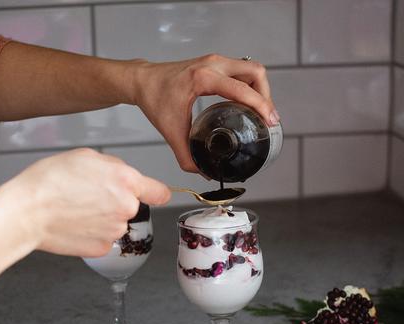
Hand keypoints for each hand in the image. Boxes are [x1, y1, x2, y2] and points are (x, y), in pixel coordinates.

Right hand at [7, 148, 170, 256]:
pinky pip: (103, 238)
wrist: (26, 212)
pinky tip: (75, 224)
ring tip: (76, 209)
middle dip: (116, 201)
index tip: (154, 195)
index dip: (155, 193)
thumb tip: (123, 176)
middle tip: (89, 195)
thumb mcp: (85, 156)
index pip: (159, 192)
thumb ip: (114, 167)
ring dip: (103, 218)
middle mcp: (126, 208)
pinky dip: (92, 233)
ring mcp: (115, 231)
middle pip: (131, 206)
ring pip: (116, 222)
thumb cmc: (49, 181)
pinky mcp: (102, 248)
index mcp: (126, 181)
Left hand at [131, 54, 278, 172]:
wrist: (143, 81)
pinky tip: (248, 104)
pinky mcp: (214, 64)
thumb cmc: (154, 98)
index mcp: (202, 78)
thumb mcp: (170, 131)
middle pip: (255, 73)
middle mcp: (212, 65)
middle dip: (266, 96)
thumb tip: (203, 173)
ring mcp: (214, 61)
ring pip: (251, 69)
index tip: (270, 121)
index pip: (241, 89)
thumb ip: (187, 156)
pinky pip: (242, 70)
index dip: (260, 105)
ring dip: (261, 89)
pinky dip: (250, 86)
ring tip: (261, 112)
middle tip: (267, 119)